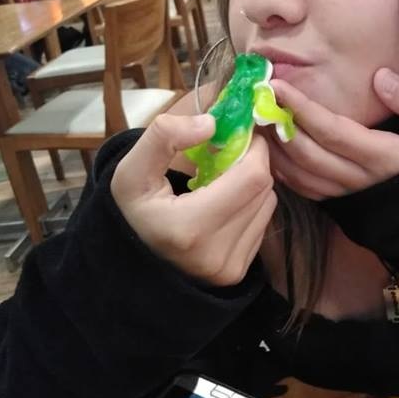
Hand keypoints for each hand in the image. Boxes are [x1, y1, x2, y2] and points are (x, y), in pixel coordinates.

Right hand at [111, 113, 276, 285]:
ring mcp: (230, 268)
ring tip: (223, 181)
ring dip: (252, 184)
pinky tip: (224, 205)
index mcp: (190, 228)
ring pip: (267, 205)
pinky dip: (250, 206)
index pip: (252, 177)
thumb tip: (210, 124)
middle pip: (262, 189)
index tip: (238, 135)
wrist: (134, 261)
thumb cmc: (134, 211)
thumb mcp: (131, 170)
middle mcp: (216, 254)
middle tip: (230, 153)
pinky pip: (262, 224)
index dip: (253, 149)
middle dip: (252, 163)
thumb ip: (164, 136)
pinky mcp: (239, 273)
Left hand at [266, 68, 398, 200]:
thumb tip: (382, 77)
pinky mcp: (340, 205)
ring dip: (274, 148)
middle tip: (259, 97)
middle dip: (278, 123)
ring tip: (259, 118)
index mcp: (382, 156)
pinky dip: (282, 170)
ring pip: (299, 174)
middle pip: (306, 152)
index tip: (277, 85)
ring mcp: (347, 195)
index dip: (302, 108)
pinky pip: (303, 190)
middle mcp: (358, 178)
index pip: (330, 130)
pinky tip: (272, 149)